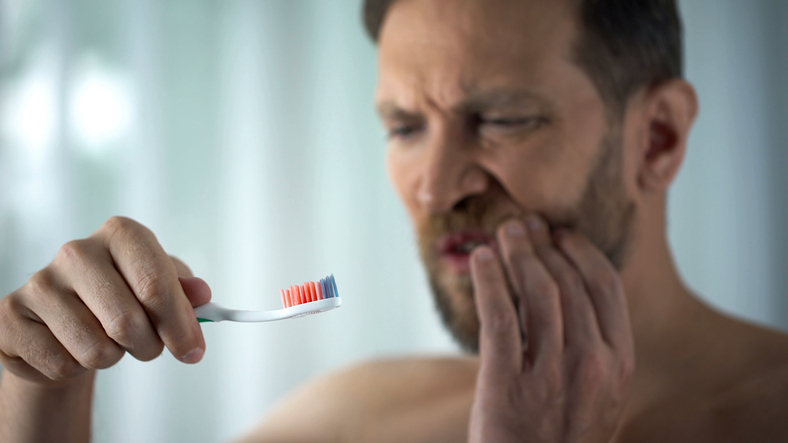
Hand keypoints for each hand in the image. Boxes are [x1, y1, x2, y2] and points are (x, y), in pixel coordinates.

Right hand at [0, 216, 210, 385]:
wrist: (66, 319)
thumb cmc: (123, 297)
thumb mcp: (161, 286)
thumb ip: (185, 291)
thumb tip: (202, 294)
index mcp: (121, 235)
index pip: (155, 283)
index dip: (179, 324)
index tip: (193, 351)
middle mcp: (76, 252)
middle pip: (126, 322)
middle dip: (148, 347)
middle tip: (148, 346)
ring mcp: (39, 284)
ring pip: (95, 350)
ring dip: (112, 357)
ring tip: (106, 340)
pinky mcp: (11, 318)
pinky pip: (62, 365)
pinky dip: (76, 368)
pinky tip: (71, 346)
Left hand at [468, 215, 633, 442]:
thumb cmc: (563, 437)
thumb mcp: (599, 397)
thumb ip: (594, 349)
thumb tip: (570, 291)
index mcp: (619, 362)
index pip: (606, 287)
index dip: (581, 252)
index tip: (560, 234)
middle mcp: (592, 363)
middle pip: (568, 282)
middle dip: (543, 246)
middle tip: (524, 225)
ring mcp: (549, 373)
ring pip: (537, 292)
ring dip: (518, 254)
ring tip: (505, 233)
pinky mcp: (506, 382)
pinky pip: (499, 317)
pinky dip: (489, 281)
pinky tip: (482, 260)